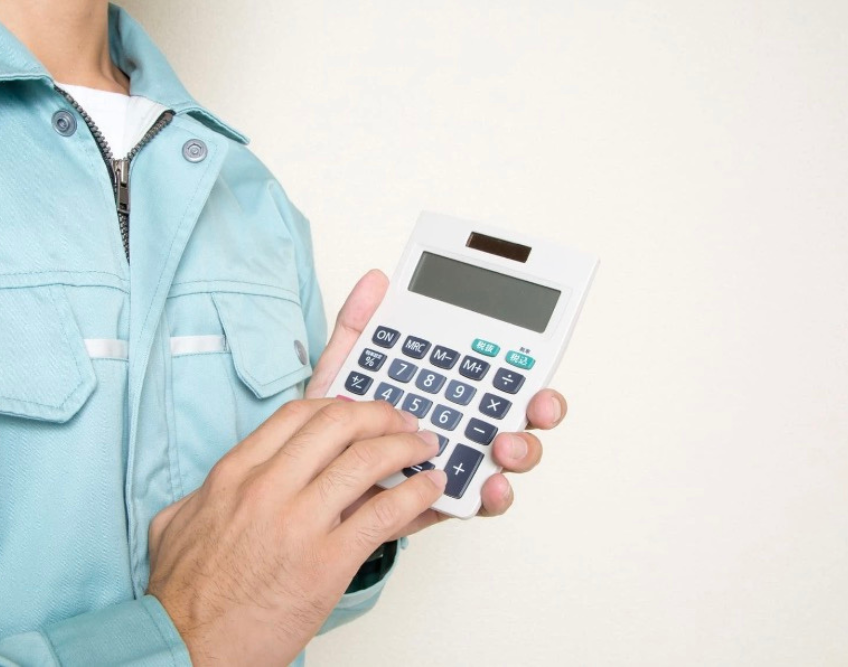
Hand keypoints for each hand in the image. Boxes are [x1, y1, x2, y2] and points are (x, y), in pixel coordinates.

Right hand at [146, 399, 446, 666]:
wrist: (187, 647)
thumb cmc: (183, 595)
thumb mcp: (178, 522)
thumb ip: (204, 493)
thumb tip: (224, 485)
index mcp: (235, 473)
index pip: (297, 415)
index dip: (338, 404)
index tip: (358, 411)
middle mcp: (268, 487)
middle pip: (338, 424)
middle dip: (380, 415)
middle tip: (401, 421)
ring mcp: (300, 522)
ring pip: (367, 460)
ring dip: (406, 446)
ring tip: (425, 448)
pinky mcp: (328, 562)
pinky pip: (385, 513)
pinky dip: (416, 494)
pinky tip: (430, 488)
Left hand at [306, 270, 567, 535]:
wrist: (306, 480)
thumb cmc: (331, 428)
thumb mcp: (341, 372)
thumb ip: (358, 329)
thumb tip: (374, 281)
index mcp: (447, 390)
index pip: (499, 374)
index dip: (527, 368)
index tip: (536, 361)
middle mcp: (462, 426)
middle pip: (519, 415)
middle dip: (542, 410)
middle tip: (536, 405)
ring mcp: (457, 464)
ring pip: (509, 459)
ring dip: (523, 451)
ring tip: (505, 446)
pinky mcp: (442, 501)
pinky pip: (478, 501)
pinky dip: (491, 497)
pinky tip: (486, 487)